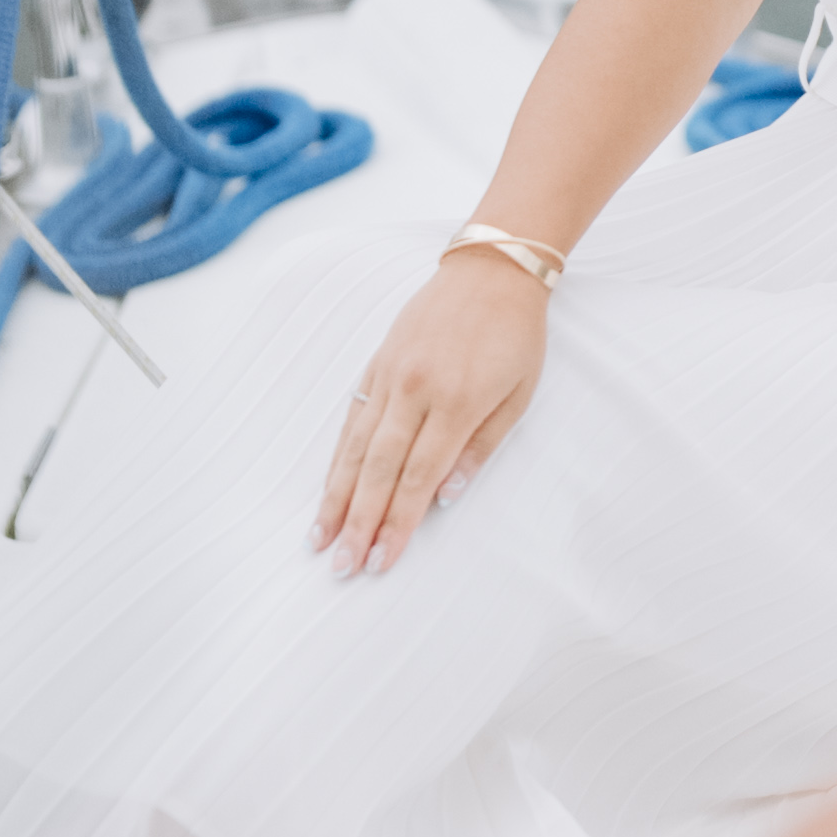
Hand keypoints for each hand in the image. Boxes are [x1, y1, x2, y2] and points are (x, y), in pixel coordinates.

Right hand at [310, 256, 550, 576]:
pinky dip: (336, 459)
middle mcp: (414, 390)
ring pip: (354, 448)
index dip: (398, 524)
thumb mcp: (518, 395)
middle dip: (358, 523)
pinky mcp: (375, 364)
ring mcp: (388, 376)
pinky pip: (350, 420)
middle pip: (378, 470)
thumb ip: (480, 448)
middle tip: (341, 566)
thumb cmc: (514, 336)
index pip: (418, 477)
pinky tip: (327, 489)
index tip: (382, 561)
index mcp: (456, 402)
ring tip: (319, 538)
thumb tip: (446, 499)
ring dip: (335, 498)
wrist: (491, 270)